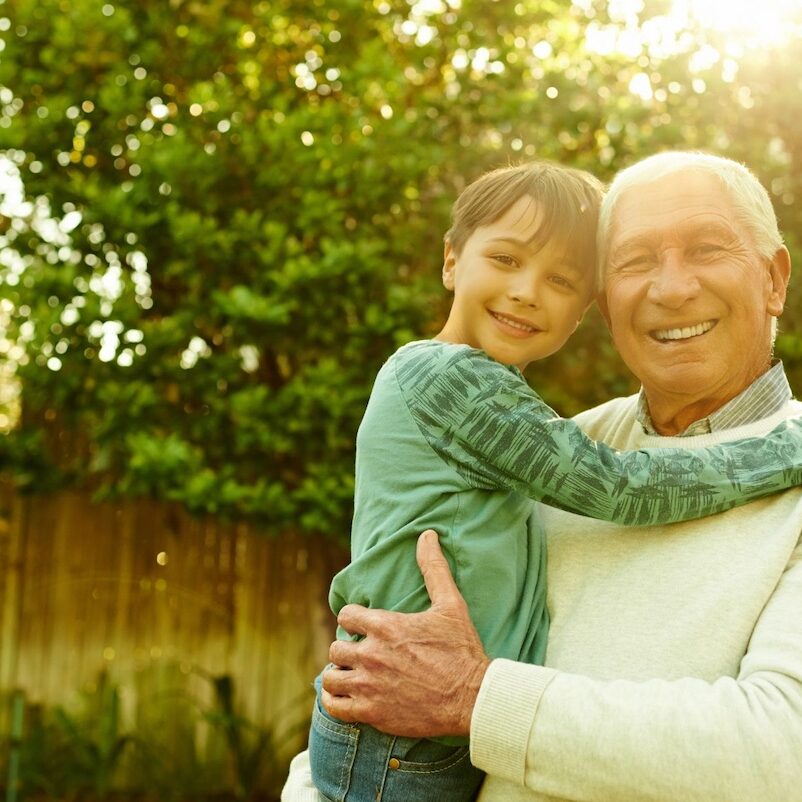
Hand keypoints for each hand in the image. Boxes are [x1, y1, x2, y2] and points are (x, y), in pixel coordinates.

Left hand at [321, 529, 490, 737]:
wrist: (473, 698)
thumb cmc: (462, 649)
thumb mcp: (450, 604)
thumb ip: (433, 568)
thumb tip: (427, 535)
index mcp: (386, 626)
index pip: (346, 614)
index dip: (354, 619)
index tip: (364, 627)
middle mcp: (372, 654)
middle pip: (336, 646)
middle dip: (347, 648)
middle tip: (363, 654)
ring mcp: (370, 686)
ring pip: (331, 676)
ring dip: (340, 674)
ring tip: (354, 675)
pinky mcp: (372, 713)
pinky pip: (335, 707)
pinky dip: (336, 701)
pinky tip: (349, 697)